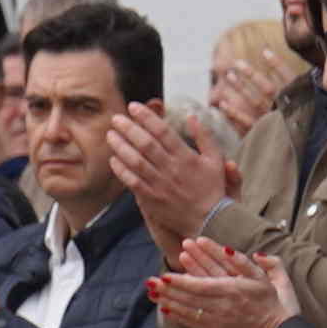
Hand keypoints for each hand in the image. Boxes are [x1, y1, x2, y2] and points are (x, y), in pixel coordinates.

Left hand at [104, 97, 226, 256]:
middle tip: (116, 118)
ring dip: (121, 147)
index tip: (133, 107)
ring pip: (135, 162)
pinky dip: (121, 170)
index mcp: (186, 157)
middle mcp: (171, 169)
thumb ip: (204, 137)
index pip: (162, 131)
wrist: (210, 220)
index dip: (146, 117)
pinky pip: (133, 182)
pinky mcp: (152, 199)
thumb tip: (192, 116)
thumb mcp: (216, 160)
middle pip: (145, 144)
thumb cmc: (212, 188)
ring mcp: (160, 184)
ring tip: (110, 135)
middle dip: (128, 128)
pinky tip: (114, 159)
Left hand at [145, 235, 294, 327]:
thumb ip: (258, 263)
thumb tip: (244, 252)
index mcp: (235, 291)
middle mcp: (224, 306)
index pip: (203, 285)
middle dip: (169, 289)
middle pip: (191, 297)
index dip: (183, 280)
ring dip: (169, 301)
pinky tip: (165, 308)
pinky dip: (178, 316)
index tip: (166, 274)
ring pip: (189, 310)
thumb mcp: (271, 279)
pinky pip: (194, 323)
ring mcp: (219, 320)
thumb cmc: (272, 303)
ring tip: (152, 292)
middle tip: (151, 281)